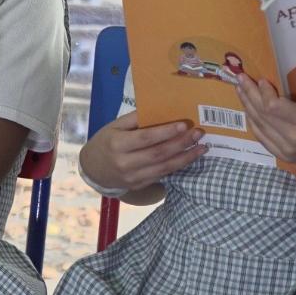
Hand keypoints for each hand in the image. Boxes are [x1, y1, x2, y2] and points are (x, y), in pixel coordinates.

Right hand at [79, 113, 205, 192]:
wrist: (93, 169)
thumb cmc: (106, 141)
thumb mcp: (115, 125)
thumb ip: (136, 118)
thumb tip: (162, 109)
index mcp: (117, 144)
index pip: (145, 138)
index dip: (166, 132)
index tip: (184, 125)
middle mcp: (125, 163)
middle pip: (158, 154)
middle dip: (181, 144)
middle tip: (198, 133)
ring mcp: (133, 177)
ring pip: (164, 168)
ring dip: (186, 158)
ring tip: (202, 148)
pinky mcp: (140, 185)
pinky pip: (163, 175)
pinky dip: (178, 166)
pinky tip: (190, 157)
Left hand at [234, 61, 295, 165]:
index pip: (273, 106)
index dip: (263, 93)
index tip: (260, 79)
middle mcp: (293, 138)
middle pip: (263, 114)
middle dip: (249, 95)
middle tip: (240, 79)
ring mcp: (286, 149)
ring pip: (259, 126)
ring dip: (247, 107)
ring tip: (240, 90)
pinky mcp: (282, 155)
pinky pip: (261, 137)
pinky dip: (253, 122)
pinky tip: (248, 109)